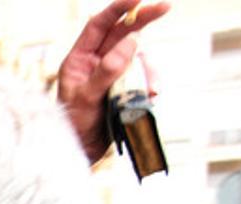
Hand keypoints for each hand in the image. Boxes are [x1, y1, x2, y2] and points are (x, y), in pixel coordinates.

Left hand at [57, 0, 170, 163]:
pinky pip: (143, 76)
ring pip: (138, 56)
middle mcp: (95, 62)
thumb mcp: (87, 97)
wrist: (82, 151)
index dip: (117, 8)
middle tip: (165, 6)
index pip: (98, 25)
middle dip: (144, 19)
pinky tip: (151, 97)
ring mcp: (112, 73)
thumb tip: (132, 41)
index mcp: (79, 59)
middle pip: (122, 32)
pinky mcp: (125, 87)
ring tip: (149, 90)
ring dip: (148, 68)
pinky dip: (150, 83)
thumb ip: (107, 70)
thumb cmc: (75, 125)